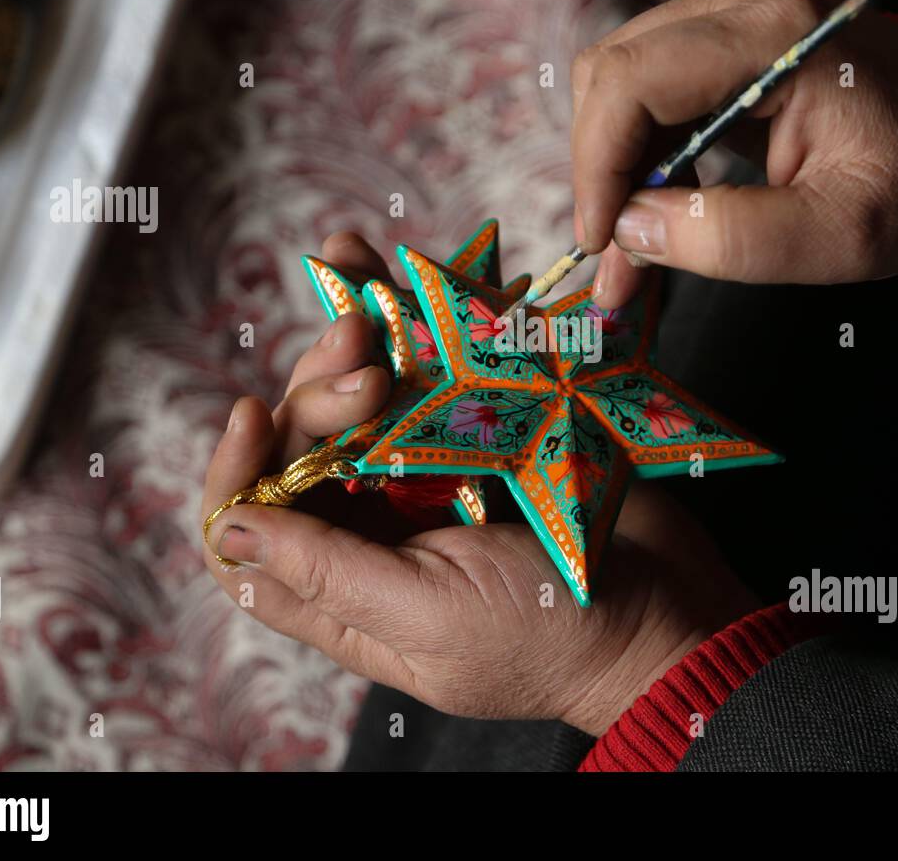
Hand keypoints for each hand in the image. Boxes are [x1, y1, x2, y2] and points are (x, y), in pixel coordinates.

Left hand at [199, 233, 760, 735]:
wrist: (669, 610)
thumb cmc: (550, 638)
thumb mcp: (431, 618)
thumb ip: (328, 573)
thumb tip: (228, 528)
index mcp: (346, 592)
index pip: (247, 532)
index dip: (236, 469)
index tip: (253, 415)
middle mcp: (374, 528)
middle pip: (304, 445)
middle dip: (318, 391)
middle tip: (364, 358)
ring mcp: (430, 472)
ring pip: (359, 394)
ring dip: (351, 338)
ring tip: (371, 298)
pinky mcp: (482, 429)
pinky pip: (425, 364)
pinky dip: (398, 311)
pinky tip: (367, 259)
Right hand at [572, 0, 897, 308]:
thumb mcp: (841, 235)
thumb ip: (733, 239)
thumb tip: (630, 230)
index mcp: (778, 33)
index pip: (634, 80)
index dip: (598, 165)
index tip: (601, 242)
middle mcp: (747, 0)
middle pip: (614, 75)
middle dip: (601, 175)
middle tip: (614, 265)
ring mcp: (737, 9)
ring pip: (622, 83)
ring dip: (616, 170)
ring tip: (634, 252)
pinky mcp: (730, 34)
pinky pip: (653, 88)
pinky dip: (642, 155)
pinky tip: (656, 212)